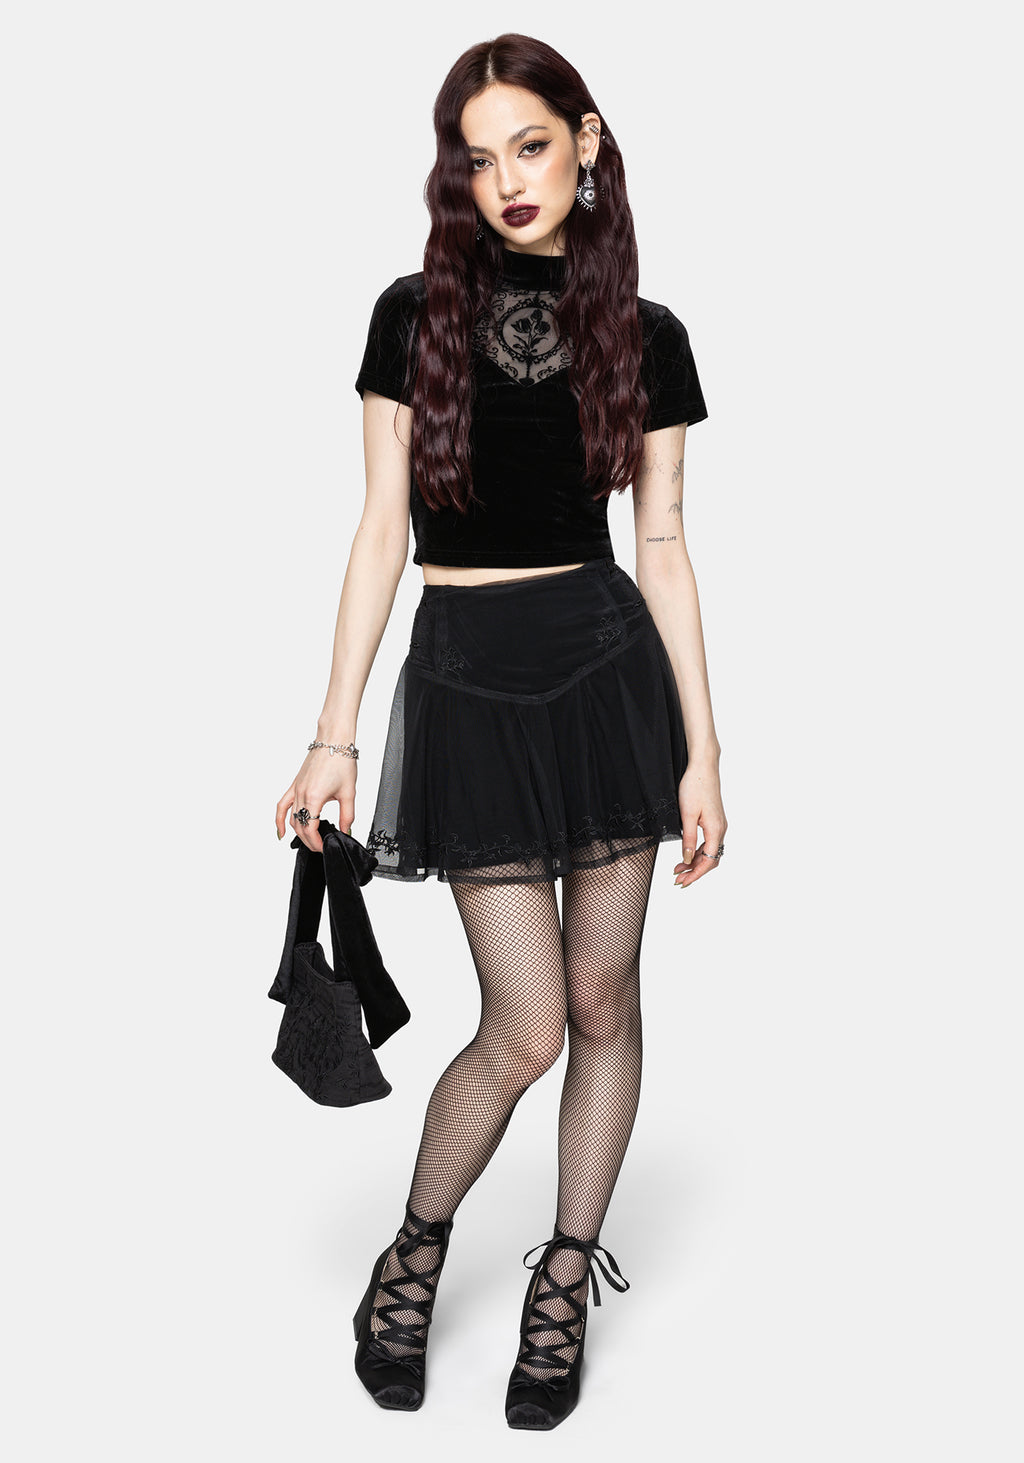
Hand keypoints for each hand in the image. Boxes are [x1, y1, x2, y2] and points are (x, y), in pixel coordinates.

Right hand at [275, 746, 356, 853]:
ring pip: (291, 818)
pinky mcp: (295, 784)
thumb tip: (346, 830)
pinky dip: (279, 819)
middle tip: (320, 846)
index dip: (316, 842)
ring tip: (308, 841)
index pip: (310, 829)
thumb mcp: (349, 792)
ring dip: (298, 832)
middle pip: (299, 826)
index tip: (323, 847)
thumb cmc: (341, 760)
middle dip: (308, 840)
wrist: (334, 740)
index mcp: (314, 797)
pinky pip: (283, 804)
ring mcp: (296, 789)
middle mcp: (301, 794)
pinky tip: (281, 830)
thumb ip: (348, 815)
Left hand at [673, 760, 726, 888]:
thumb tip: (687, 859)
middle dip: (695, 871)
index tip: (682, 882)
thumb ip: (688, 839)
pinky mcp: (714, 820)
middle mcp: (721, 829)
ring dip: (695, 862)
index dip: (695, 874)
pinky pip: (708, 842)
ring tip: (678, 869)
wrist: (703, 766)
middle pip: (711, 859)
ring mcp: (719, 824)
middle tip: (678, 880)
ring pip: (709, 851)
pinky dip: (697, 851)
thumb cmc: (694, 786)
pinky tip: (686, 854)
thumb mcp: (687, 815)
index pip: (708, 861)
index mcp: (716, 830)